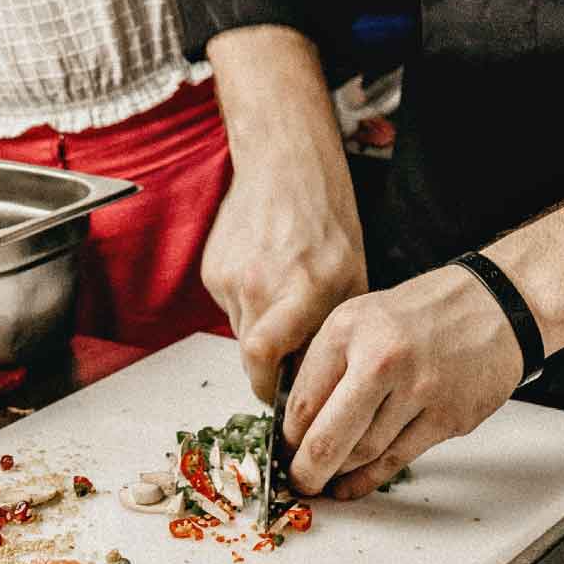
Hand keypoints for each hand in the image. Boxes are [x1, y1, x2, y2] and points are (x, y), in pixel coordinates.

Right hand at [202, 147, 366, 400]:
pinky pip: (229, 307)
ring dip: (261, 330)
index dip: (269, 389)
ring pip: (240, 332)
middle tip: (290, 352)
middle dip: (269, 364)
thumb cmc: (327, 218)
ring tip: (284, 297)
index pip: (263, 362)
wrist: (286, 166)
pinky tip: (266, 275)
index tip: (281, 397)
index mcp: (302, 290)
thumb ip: (330, 331)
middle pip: (251, 356)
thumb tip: (315, 380)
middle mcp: (260, 285)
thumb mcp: (351, 278)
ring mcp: (230, 277)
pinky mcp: (212, 269)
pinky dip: (248, 304)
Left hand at [283, 265, 524, 498]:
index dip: (287, 437)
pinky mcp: (447, 416)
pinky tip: (353, 484)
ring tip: (325, 482)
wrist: (495, 304)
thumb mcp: (363, 318)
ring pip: (362, 452)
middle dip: (305, 471)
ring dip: (339, 474)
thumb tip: (298, 424)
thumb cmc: (424, 314)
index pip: (301, 400)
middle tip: (297, 483)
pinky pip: (397, 459)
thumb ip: (329, 364)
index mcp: (348, 330)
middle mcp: (380, 359)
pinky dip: (370, 479)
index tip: (283, 451)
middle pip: (327, 437)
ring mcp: (418, 390)